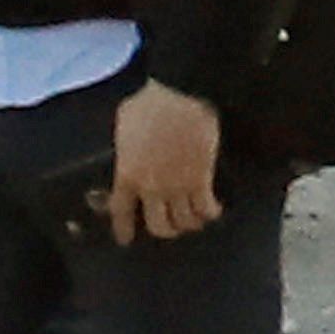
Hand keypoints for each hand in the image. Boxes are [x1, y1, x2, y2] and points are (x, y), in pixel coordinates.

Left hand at [106, 80, 227, 243]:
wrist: (182, 95)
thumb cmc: (151, 102)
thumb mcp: (125, 122)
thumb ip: (126, 142)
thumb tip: (129, 146)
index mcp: (127, 174)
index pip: (121, 212)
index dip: (123, 229)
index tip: (126, 239)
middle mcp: (151, 187)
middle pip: (157, 225)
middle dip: (164, 230)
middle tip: (169, 228)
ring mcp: (177, 185)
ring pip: (183, 220)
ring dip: (188, 223)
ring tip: (193, 221)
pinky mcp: (201, 178)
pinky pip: (205, 207)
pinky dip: (210, 213)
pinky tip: (213, 211)